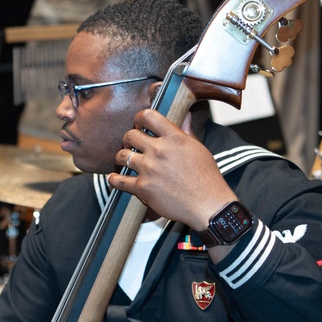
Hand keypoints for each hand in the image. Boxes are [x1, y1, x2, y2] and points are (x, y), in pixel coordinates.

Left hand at [109, 109, 236, 230]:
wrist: (208, 206)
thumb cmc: (206, 178)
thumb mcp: (199, 149)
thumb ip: (186, 131)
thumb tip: (184, 115)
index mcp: (174, 138)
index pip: (148, 116)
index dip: (139, 118)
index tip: (139, 124)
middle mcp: (159, 151)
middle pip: (130, 135)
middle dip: (128, 138)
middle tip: (131, 144)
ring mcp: (149, 169)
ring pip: (122, 156)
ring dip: (121, 157)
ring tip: (125, 160)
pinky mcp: (142, 188)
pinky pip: (119, 181)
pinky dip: (113, 179)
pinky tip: (113, 177)